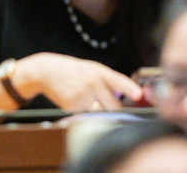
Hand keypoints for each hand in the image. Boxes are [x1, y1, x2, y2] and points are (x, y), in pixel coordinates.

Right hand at [16, 53, 142, 110]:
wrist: (48, 71)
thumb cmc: (73, 70)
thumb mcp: (92, 68)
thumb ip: (107, 80)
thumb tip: (122, 96)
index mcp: (99, 72)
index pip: (119, 81)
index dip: (130, 89)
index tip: (138, 94)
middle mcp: (92, 83)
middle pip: (112, 105)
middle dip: (115, 110)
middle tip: (114, 110)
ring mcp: (81, 95)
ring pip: (99, 114)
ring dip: (100, 115)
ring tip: (94, 107)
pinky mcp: (70, 106)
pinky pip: (85, 117)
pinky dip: (86, 116)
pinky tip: (81, 107)